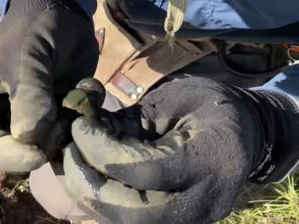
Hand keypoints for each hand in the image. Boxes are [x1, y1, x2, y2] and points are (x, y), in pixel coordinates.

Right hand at [0, 0, 97, 171]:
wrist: (62, 11)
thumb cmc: (32, 28)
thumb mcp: (27, 56)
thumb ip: (28, 95)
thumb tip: (28, 139)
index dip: (6, 156)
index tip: (38, 153)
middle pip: (10, 155)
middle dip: (39, 145)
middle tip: (61, 122)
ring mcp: (23, 121)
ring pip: (41, 150)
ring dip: (64, 132)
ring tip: (74, 98)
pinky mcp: (50, 119)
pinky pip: (65, 137)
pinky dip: (80, 120)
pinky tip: (84, 90)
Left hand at [62, 77, 297, 223]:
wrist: (245, 133)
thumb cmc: (209, 107)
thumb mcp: (174, 100)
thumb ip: (131, 120)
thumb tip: (82, 126)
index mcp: (210, 158)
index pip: (147, 171)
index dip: (104, 152)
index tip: (78, 129)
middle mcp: (204, 198)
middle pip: (134, 212)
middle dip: (89, 185)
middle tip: (67, 155)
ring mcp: (193, 217)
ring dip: (91, 200)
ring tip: (71, 169)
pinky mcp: (180, 221)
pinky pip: (133, 223)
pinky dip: (102, 207)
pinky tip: (84, 185)